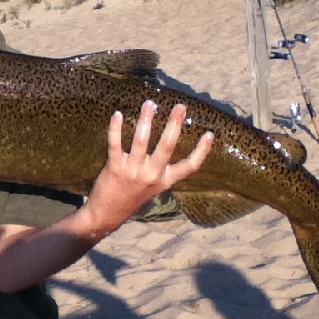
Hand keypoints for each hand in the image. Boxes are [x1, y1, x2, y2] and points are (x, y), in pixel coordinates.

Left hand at [81, 100, 213, 237]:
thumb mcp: (153, 188)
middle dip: (174, 124)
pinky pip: (115, 143)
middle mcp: (151, 175)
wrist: (107, 214)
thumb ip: (161, 170)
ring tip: (150, 103)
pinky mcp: (115, 167)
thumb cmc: (132, 197)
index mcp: (164, 181)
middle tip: (180, 106)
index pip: (189, 167)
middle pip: (167, 146)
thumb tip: (168, 142)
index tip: (210, 134)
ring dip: (146, 119)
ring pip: (141, 141)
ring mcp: (133, 171)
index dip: (202, 151)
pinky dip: (116, 128)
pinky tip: (118, 114)